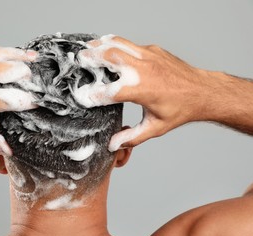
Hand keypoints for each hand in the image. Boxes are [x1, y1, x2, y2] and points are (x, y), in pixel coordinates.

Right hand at [75, 35, 211, 149]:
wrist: (203, 91)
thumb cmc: (180, 110)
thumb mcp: (155, 127)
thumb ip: (132, 137)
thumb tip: (112, 145)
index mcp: (142, 91)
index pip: (109, 92)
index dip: (92, 95)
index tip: (81, 97)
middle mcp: (143, 71)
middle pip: (110, 58)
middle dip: (91, 58)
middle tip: (79, 60)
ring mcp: (148, 57)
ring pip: (118, 45)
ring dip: (101, 46)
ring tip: (88, 48)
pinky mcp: (152, 50)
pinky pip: (129, 44)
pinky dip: (115, 45)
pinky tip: (108, 49)